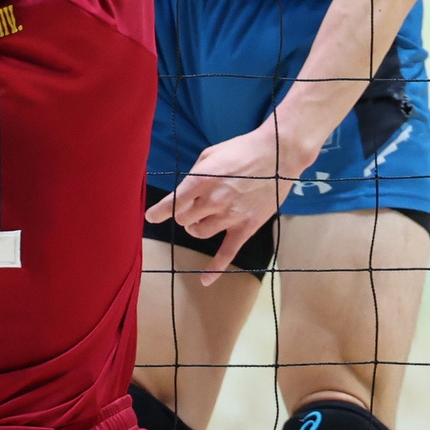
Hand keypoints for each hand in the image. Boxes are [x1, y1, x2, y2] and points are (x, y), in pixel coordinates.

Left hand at [144, 118, 303, 281]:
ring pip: (199, 233)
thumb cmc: (242, 149)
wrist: (278, 154)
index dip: (158, 212)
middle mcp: (213, 200)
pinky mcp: (246, 226)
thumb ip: (195, 175)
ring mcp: (230, 215)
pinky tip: (205, 280)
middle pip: (184, 219)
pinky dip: (215, 269)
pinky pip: (227, 253)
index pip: (171, 204)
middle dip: (184, 214)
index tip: (151, 216)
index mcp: (201, 180)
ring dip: (196, 227)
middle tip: (192, 206)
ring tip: (202, 218)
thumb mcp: (211, 154)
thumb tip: (185, 192)